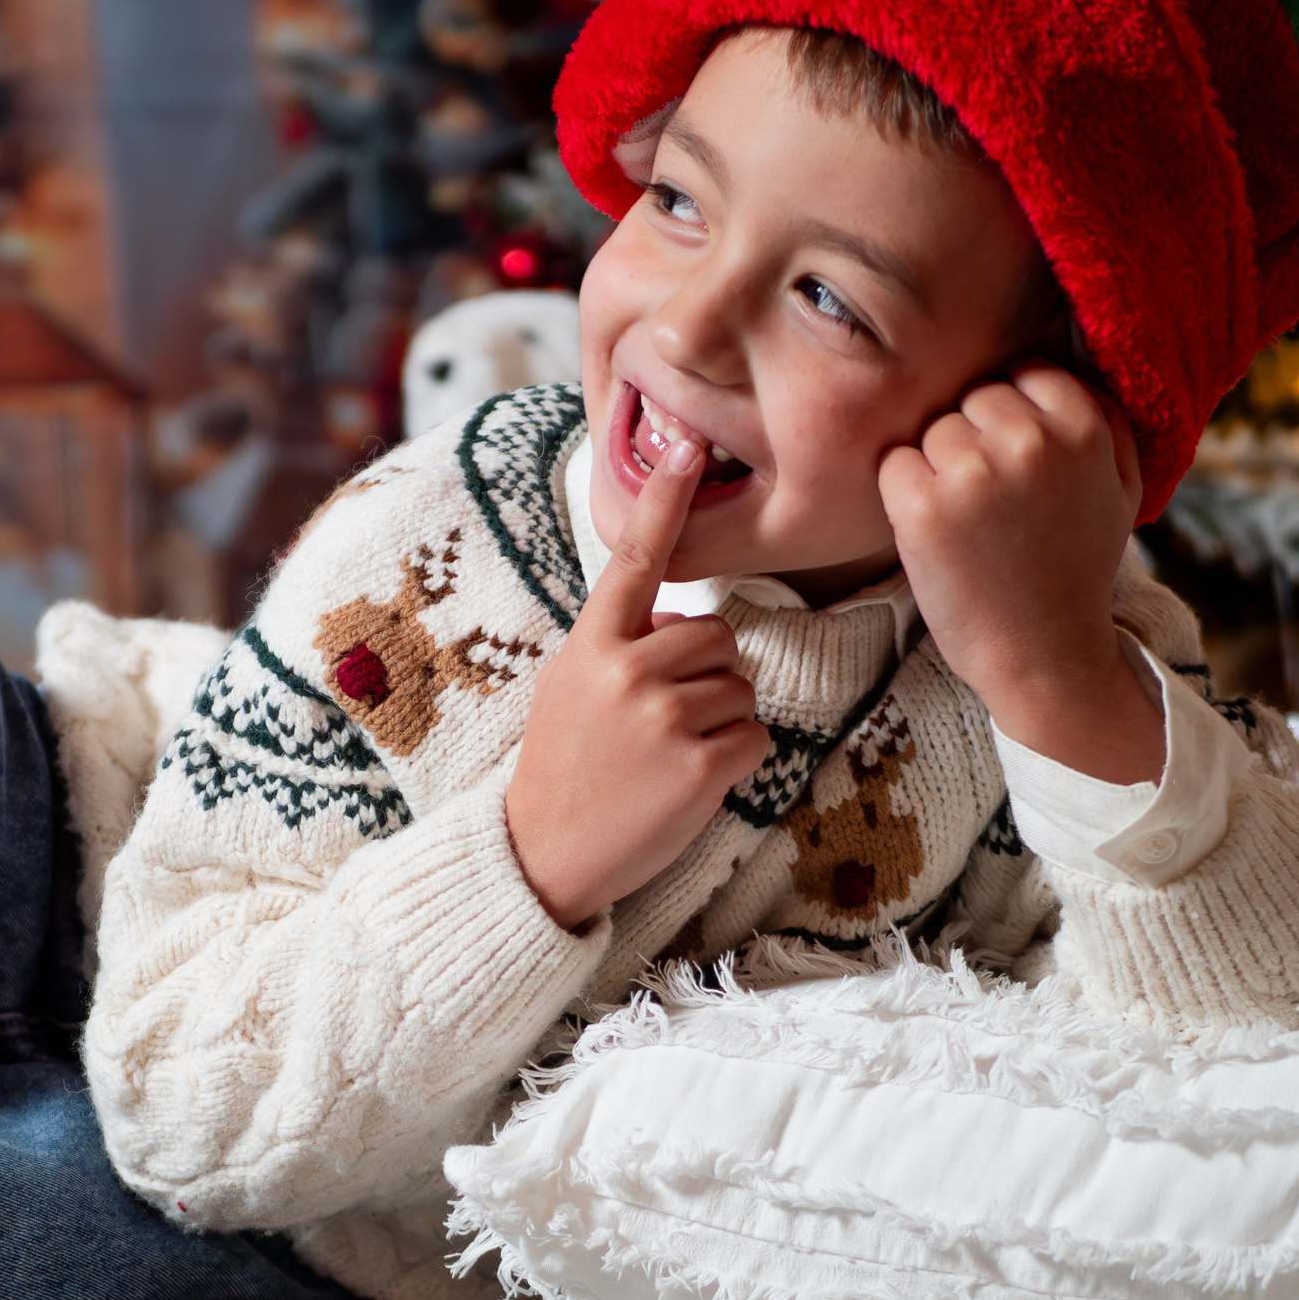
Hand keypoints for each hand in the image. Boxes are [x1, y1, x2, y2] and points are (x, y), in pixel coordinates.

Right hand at [506, 436, 773, 927]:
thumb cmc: (563, 765)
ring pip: (739, 687)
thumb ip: (618, 644)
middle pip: (714, 636)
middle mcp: (627, 671)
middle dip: (705, 674)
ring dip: (720, 720)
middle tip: (659, 721)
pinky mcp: (701, 765)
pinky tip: (689, 783)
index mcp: (592, 644)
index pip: (634, 560)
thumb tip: (681, 620)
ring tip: (667, 756)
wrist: (544, 852)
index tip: (689, 447)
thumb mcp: (569, 686)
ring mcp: (665, 717)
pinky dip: (736, 761)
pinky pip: (755, 737)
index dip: (664, 501)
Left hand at [877, 363, 1162, 784]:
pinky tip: (936, 531)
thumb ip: (1105, 420)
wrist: (1042, 654)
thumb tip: (1073, 353)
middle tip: (993, 499)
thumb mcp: (1120, 488)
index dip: (1015, 416)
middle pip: (972, 396)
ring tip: (969, 520)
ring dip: (937, 465)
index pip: (1025, 373)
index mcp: (1084, 427)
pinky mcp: (920, 505)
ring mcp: (971, 471)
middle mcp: (1028, 440)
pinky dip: (903, 492)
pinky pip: (893, 462)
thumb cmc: (1075, 568)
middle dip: (974, 437)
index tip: (1021, 462)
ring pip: (931, 427)